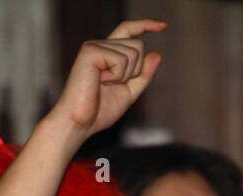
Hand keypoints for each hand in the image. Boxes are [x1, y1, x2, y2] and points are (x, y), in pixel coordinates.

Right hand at [47, 20, 164, 143]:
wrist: (79, 124)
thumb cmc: (99, 112)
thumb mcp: (129, 93)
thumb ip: (143, 75)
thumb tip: (157, 53)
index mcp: (107, 53)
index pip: (129, 30)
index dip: (146, 25)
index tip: (164, 26)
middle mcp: (100, 45)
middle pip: (138, 45)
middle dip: (135, 70)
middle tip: (113, 85)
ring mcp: (94, 46)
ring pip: (133, 52)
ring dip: (125, 76)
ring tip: (104, 85)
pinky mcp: (90, 52)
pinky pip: (121, 59)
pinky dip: (117, 76)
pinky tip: (100, 83)